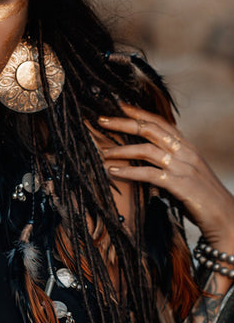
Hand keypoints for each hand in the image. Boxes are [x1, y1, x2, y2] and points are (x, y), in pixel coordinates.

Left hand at [100, 103, 233, 250]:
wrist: (226, 216)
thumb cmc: (203, 198)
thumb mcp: (187, 174)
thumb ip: (170, 165)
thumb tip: (146, 164)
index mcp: (187, 147)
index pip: (161, 122)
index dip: (139, 113)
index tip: (119, 106)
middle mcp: (185, 152)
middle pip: (150, 129)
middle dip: (123, 123)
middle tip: (101, 120)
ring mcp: (183, 167)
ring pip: (146, 150)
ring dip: (121, 150)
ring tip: (103, 152)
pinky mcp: (180, 185)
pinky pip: (149, 174)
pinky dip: (128, 171)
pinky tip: (112, 171)